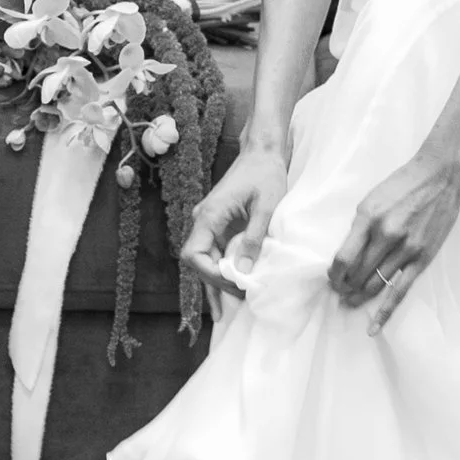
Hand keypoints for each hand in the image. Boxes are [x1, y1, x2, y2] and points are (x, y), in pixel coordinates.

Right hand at [180, 141, 288, 306]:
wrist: (263, 152)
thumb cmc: (265, 174)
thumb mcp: (266, 207)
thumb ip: (253, 238)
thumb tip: (243, 271)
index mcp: (209, 214)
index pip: (193, 254)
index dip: (209, 274)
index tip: (234, 283)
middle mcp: (203, 220)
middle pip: (197, 262)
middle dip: (214, 283)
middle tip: (239, 300)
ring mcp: (210, 223)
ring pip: (205, 259)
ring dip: (217, 281)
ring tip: (230, 308)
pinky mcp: (219, 224)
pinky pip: (215, 252)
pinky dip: (222, 269)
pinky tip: (231, 287)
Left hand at [328, 146, 459, 335]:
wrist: (441, 176)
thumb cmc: (403, 184)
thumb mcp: (372, 199)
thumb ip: (360, 227)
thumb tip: (347, 256)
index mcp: (369, 217)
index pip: (343, 257)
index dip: (333, 274)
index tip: (331, 278)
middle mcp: (386, 235)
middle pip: (357, 274)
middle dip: (344, 286)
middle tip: (338, 292)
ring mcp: (406, 248)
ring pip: (375, 285)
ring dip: (359, 297)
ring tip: (350, 302)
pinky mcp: (422, 258)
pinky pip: (400, 291)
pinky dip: (385, 312)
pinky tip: (373, 327)